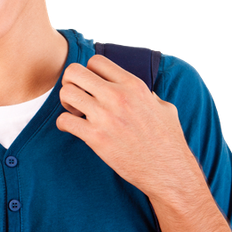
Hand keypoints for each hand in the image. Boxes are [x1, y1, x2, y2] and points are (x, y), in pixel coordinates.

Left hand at [56, 54, 200, 203]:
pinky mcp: (96, 138)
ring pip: (65, 93)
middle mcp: (117, 96)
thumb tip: (141, 92)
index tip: (92, 86)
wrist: (168, 171)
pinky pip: (64, 121)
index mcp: (133, 85)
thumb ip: (147, 95)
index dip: (89, 72)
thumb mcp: (164, 107)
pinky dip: (64, 124)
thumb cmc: (168, 141)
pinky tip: (74, 129)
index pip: (96, 61)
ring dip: (66, 103)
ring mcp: (105, 116)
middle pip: (74, 71)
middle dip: (71, 82)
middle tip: (78, 97)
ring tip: (77, 114)